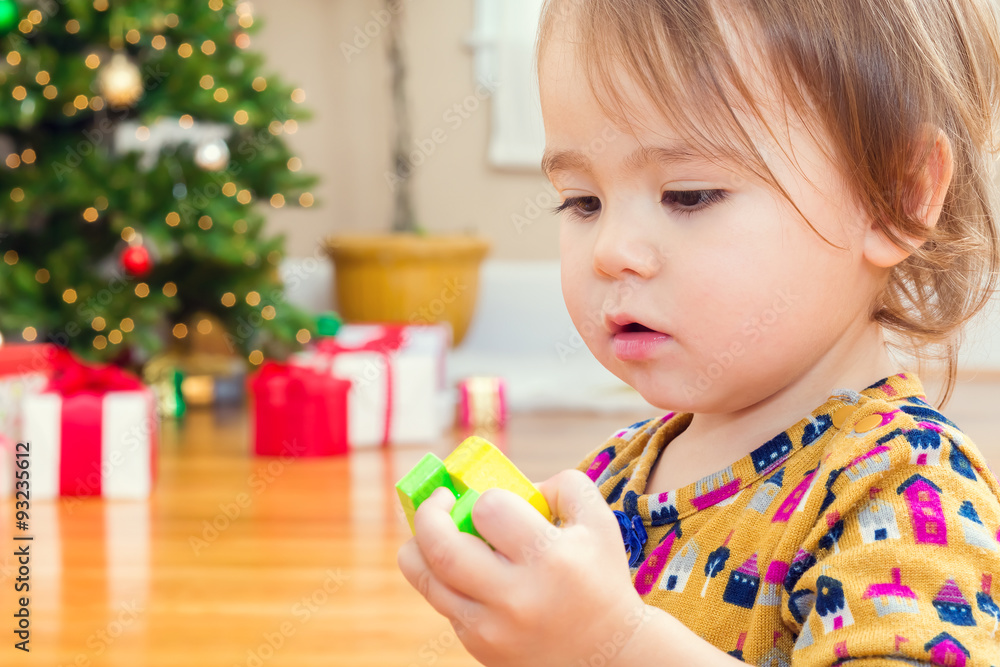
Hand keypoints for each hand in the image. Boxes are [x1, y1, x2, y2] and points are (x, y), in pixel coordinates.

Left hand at [397, 469, 650, 666]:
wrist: (609, 656)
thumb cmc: (600, 578)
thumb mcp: (598, 521)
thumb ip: (561, 485)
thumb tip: (507, 482)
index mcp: (550, 559)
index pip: (489, 510)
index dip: (484, 497)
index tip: (490, 501)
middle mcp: (516, 597)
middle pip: (440, 547)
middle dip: (428, 512)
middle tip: (440, 501)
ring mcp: (491, 628)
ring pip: (426, 578)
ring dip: (420, 545)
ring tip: (435, 531)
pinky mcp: (479, 648)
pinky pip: (442, 602)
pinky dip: (445, 579)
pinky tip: (467, 570)